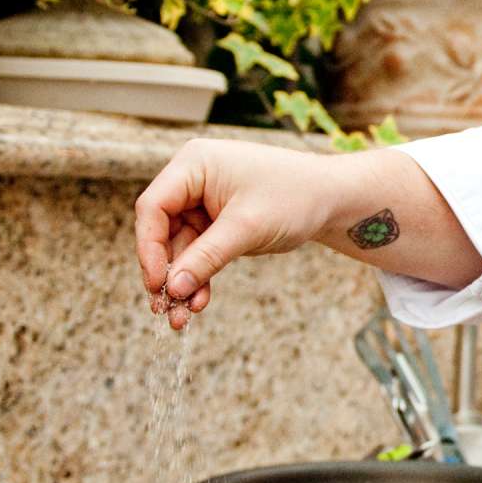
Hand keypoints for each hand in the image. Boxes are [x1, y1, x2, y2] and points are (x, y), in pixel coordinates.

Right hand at [133, 139, 326, 328]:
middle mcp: (192, 179)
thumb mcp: (247, 229)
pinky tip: (198, 303)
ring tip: (182, 318)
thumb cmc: (294, 198)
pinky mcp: (215, 221)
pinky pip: (198, 252)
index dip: (149, 248)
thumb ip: (206, 257)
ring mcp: (203, 201)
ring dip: (181, 282)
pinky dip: (198, 276)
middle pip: (160, 229)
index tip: (157, 284)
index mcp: (193, 164)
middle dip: (165, 271)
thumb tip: (172, 289)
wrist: (332, 198)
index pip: (153, 207)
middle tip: (164, 309)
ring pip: (179, 247)